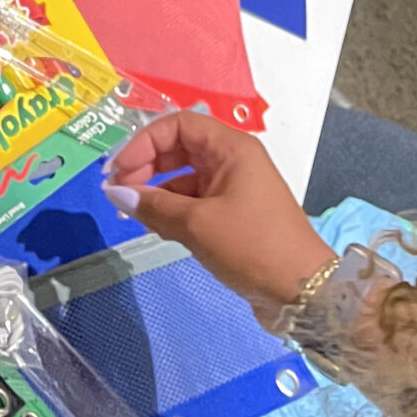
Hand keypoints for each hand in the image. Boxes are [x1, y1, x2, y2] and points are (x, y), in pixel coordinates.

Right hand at [104, 113, 329, 315]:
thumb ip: (153, 206)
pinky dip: (172, 210)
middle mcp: (233, 160)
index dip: (144, 142)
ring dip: (156, 191)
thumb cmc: (252, 245)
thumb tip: (115, 193)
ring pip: (184, 177)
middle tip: (118, 193)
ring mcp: (234, 188)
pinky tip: (156, 227)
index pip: (178, 125)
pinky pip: (194, 202)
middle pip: (179, 148)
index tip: (117, 171)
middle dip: (146, 166)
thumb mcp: (198, 225)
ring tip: (132, 214)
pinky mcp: (233, 215)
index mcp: (231, 148)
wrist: (300, 292)